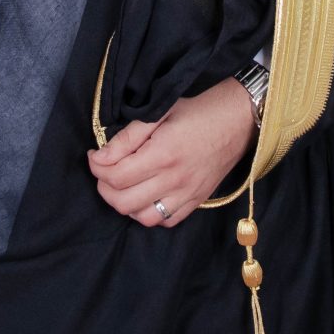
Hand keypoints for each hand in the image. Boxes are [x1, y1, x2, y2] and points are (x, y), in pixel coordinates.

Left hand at [87, 78, 257, 228]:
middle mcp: (175, 180)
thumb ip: (128, 137)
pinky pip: (166, 221)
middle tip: (105, 170)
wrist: (237, 120)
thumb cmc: (198, 111)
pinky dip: (150, 213)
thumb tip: (101, 156)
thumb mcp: (159, 112)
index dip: (97, 167)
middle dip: (105, 187)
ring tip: (124, 185)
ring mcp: (187, 194)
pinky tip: (147, 196)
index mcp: (163, 154)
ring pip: (143, 218)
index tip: (95, 155)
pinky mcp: (197, 201)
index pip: (116, 176)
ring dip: (126, 204)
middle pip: (123, 202)